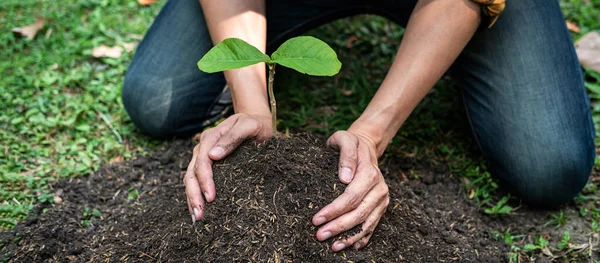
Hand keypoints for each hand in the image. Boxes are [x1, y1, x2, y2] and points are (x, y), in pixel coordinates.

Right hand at [184, 112, 271, 222]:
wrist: (255, 120)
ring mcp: (203, 156)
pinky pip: (196, 181)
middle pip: (191, 173)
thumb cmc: (254, 124)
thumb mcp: (248, 126)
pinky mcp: (207, 165)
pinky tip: (198, 209)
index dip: (205, 181)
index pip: (202, 162)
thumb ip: (232, 138)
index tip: (211, 198)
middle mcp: (203, 148)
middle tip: (199, 215)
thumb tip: (214, 155)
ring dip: (191, 198)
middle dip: (193, 195)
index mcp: (210, 138)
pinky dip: (195, 195)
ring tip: (196, 217)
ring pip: (190, 178)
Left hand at [312, 130, 389, 250]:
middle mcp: (379, 189)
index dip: (334, 210)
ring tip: (333, 247)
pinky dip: (362, 238)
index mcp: (370, 173)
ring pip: (367, 223)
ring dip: (350, 237)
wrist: (366, 146)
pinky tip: (350, 247)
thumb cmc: (350, 143)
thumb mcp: (344, 138)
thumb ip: (345, 153)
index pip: (351, 197)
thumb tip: (344, 177)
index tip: (316, 219)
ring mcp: (382, 199)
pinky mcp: (381, 206)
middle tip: (320, 236)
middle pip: (359, 213)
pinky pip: (373, 226)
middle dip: (339, 227)